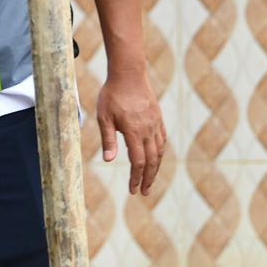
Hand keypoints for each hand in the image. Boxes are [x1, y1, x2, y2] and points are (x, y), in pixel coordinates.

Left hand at [96, 68, 165, 195]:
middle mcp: (148, 130)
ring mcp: (155, 124)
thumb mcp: (104, 116)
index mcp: (134, 131)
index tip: (133, 190)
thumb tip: (108, 161)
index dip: (136, 178)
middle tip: (144, 192)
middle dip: (148, 179)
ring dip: (155, 168)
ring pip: (159, 152)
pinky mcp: (158, 118)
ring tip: (149, 180)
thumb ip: (108, 139)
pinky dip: (159, 153)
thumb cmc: (112, 94)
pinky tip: (155, 159)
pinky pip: (162, 140)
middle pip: (152, 161)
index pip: (138, 162)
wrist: (129, 73)